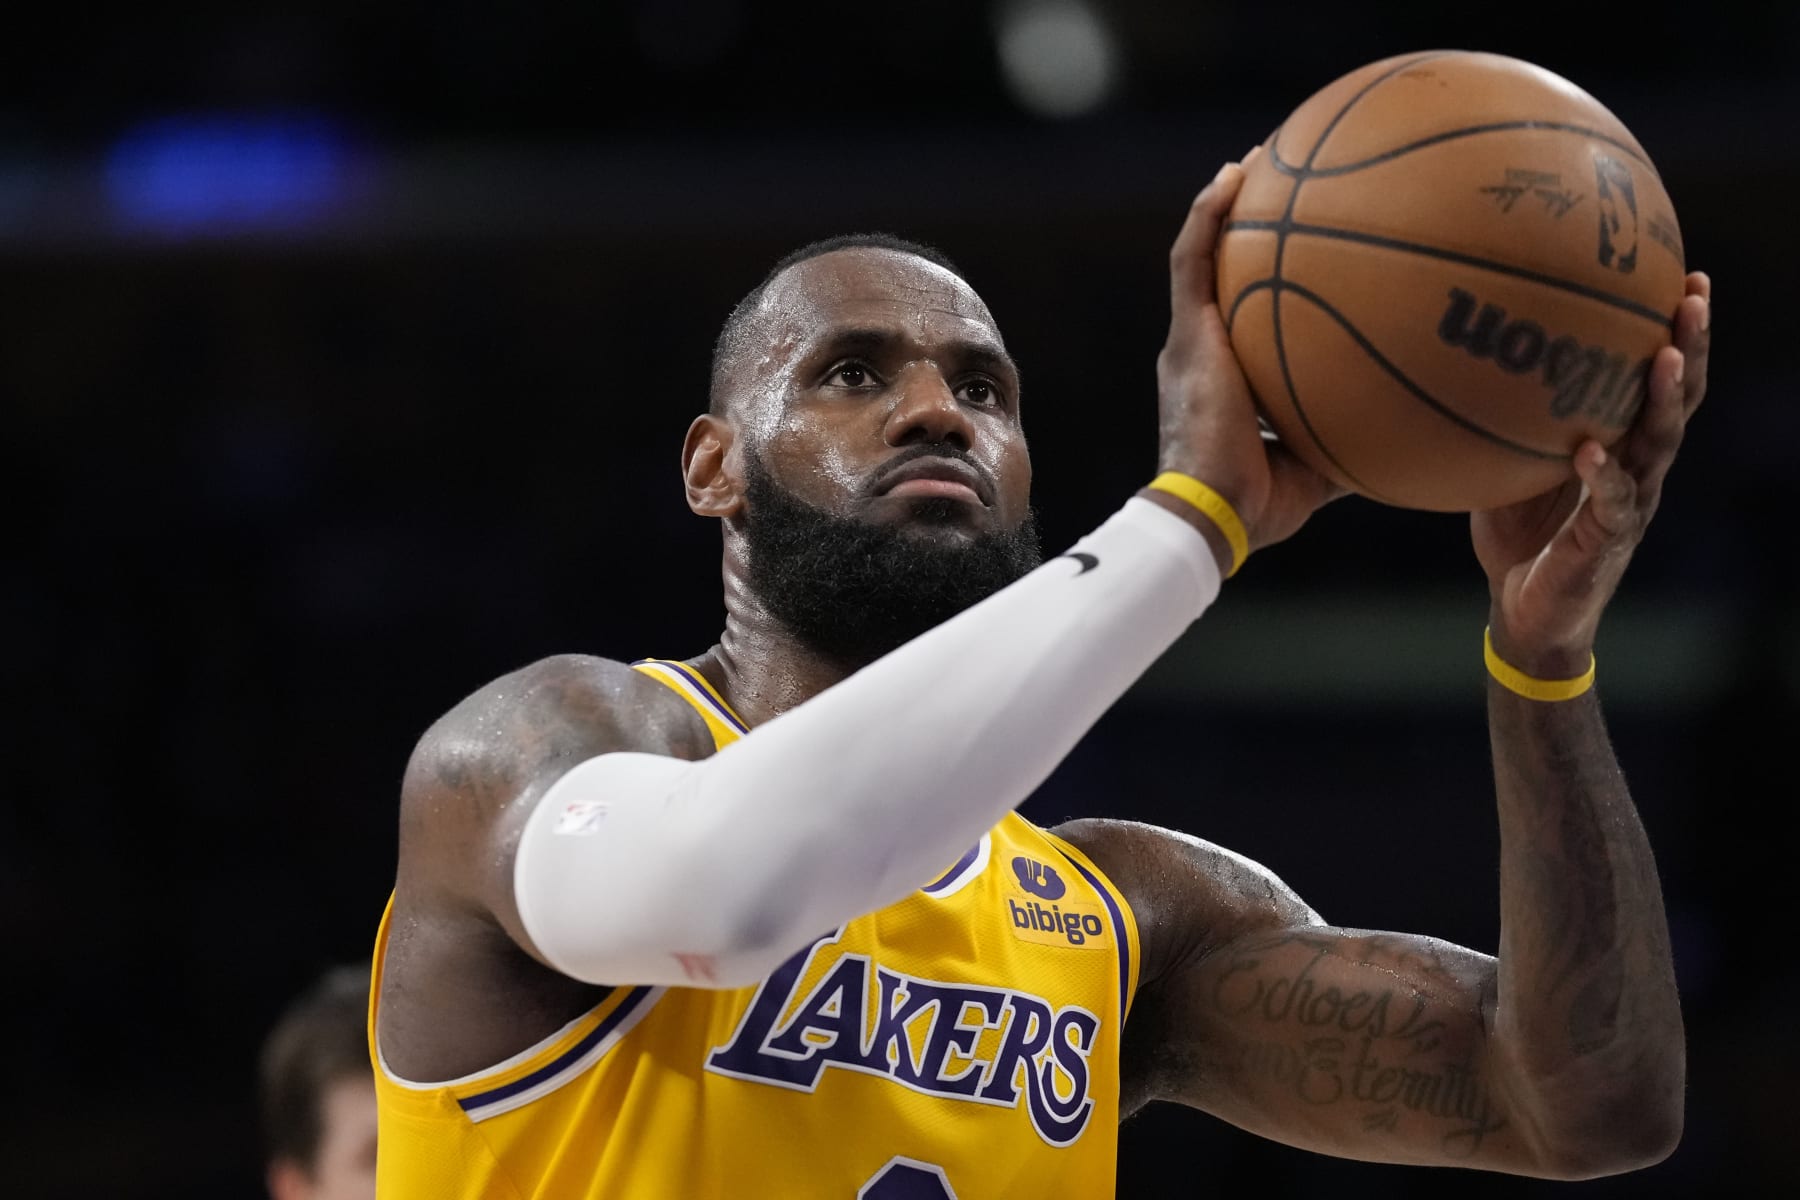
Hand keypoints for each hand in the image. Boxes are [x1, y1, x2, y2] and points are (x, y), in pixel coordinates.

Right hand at [1154, 150, 1344, 562]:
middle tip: (1284, 183)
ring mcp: (1190, 340)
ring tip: (1257, 158)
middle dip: (1248, 226)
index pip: (1244, 315)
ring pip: (1200, 253)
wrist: (1214, 512)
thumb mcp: (1323, 466)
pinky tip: (1234, 174)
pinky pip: (1192, 260)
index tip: (1304, 246)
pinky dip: (1209, 214)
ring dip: (1226, 203)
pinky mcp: (1184, 336)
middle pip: (1222, 273)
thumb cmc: (1263, 504)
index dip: (1266, 277)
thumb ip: (1355, 437)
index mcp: (1228, 377)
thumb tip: (1414, 433)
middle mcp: (1203, 349)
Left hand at [1474, 272, 1711, 675]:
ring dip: (1665, 399)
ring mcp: (1630, 503)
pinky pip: (1613, 503)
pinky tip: (1592, 451)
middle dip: (1691, 344)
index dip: (1678, 330)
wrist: (1524, 613)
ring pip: (1660, 443)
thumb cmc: (1517, 534)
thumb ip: (1501, 421)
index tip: (1685, 275)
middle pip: (1680, 396)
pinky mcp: (1607, 541)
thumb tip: (1455, 360)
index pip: (1661, 376)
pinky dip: (1603, 475)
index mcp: (1622, 442)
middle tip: (1694, 295)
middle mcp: (1637, 466)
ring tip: (1666, 356)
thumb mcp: (1505, 466)